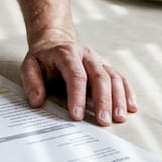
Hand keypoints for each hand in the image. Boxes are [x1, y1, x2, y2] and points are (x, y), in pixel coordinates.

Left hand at [19, 33, 135, 125]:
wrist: (55, 41)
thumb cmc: (43, 57)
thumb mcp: (29, 66)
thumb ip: (32, 83)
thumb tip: (37, 101)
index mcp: (67, 53)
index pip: (75, 75)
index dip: (77, 96)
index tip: (76, 116)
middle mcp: (86, 55)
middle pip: (99, 77)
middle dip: (103, 100)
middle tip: (103, 121)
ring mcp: (98, 61)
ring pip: (113, 78)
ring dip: (118, 99)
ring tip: (119, 118)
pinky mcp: (106, 67)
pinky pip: (120, 79)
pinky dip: (127, 93)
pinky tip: (131, 108)